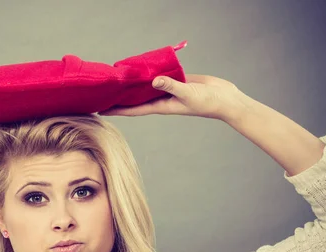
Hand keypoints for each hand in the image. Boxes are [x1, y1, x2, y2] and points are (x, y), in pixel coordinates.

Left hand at [98, 74, 249, 120]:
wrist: (225, 100)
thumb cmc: (207, 102)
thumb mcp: (188, 93)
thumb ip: (171, 86)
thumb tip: (153, 80)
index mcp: (161, 106)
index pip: (134, 109)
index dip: (117, 110)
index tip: (101, 111)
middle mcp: (161, 99)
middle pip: (136, 98)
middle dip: (121, 97)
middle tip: (103, 93)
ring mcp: (169, 90)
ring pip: (147, 86)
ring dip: (135, 84)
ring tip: (118, 79)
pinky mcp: (178, 80)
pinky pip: (160, 76)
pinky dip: (151, 72)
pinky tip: (142, 66)